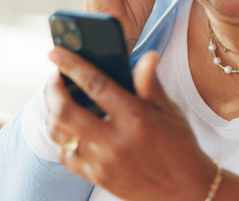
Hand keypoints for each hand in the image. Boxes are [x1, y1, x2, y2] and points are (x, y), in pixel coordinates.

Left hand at [44, 48, 216, 200]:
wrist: (186, 189)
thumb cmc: (180, 146)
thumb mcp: (170, 111)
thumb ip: (151, 84)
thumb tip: (148, 56)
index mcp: (135, 118)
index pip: (96, 84)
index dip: (72, 65)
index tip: (56, 52)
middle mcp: (115, 141)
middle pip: (65, 111)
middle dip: (52, 89)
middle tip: (55, 78)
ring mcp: (103, 162)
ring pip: (59, 134)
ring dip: (53, 113)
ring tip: (59, 101)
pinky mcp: (97, 178)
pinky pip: (65, 156)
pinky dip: (62, 140)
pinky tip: (70, 129)